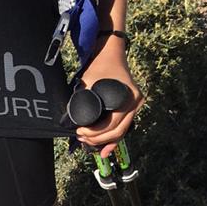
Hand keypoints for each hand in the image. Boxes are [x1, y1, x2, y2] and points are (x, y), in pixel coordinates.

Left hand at [75, 42, 142, 156]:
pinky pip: (123, 127)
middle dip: (98, 140)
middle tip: (81, 138)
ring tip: (88, 144)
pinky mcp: (130, 108)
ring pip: (121, 132)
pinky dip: (114, 140)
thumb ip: (82, 99)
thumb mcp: (89, 83)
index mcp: (129, 98)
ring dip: (104, 141)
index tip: (79, 132)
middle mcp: (135, 103)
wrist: (110, 54)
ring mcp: (135, 106)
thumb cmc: (100, 66)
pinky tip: (105, 151)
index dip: (94, 134)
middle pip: (117, 132)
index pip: (111, 126)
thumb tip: (71, 122)